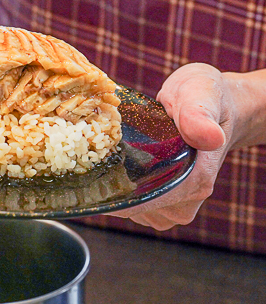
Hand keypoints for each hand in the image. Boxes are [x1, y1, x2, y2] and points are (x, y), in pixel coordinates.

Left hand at [108, 63, 234, 229]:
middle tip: (93, 154)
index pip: (145, 202)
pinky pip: (131, 206)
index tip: (87, 172)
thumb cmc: (204, 97)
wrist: (216, 105)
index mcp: (197, 181)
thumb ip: (198, 114)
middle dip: (107, 184)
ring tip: (108, 154)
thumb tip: (208, 137)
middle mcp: (187, 201)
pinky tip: (116, 164)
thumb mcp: (200, 93)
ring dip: (111, 186)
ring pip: (128, 209)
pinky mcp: (162, 205)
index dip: (113, 191)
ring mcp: (174, 206)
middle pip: (131, 208)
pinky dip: (118, 187)